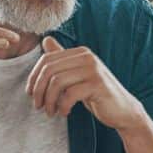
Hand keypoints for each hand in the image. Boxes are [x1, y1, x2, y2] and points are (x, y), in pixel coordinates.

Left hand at [25, 37, 145, 130]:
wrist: (122, 110)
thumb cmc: (97, 94)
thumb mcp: (77, 75)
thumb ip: (63, 59)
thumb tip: (46, 40)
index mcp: (80, 53)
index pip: (46, 59)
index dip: (33, 77)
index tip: (30, 93)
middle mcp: (87, 57)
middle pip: (49, 70)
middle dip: (39, 90)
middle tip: (38, 106)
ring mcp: (93, 70)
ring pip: (57, 82)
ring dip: (49, 101)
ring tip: (50, 112)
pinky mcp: (98, 85)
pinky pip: (70, 94)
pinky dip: (63, 106)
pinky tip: (64, 113)